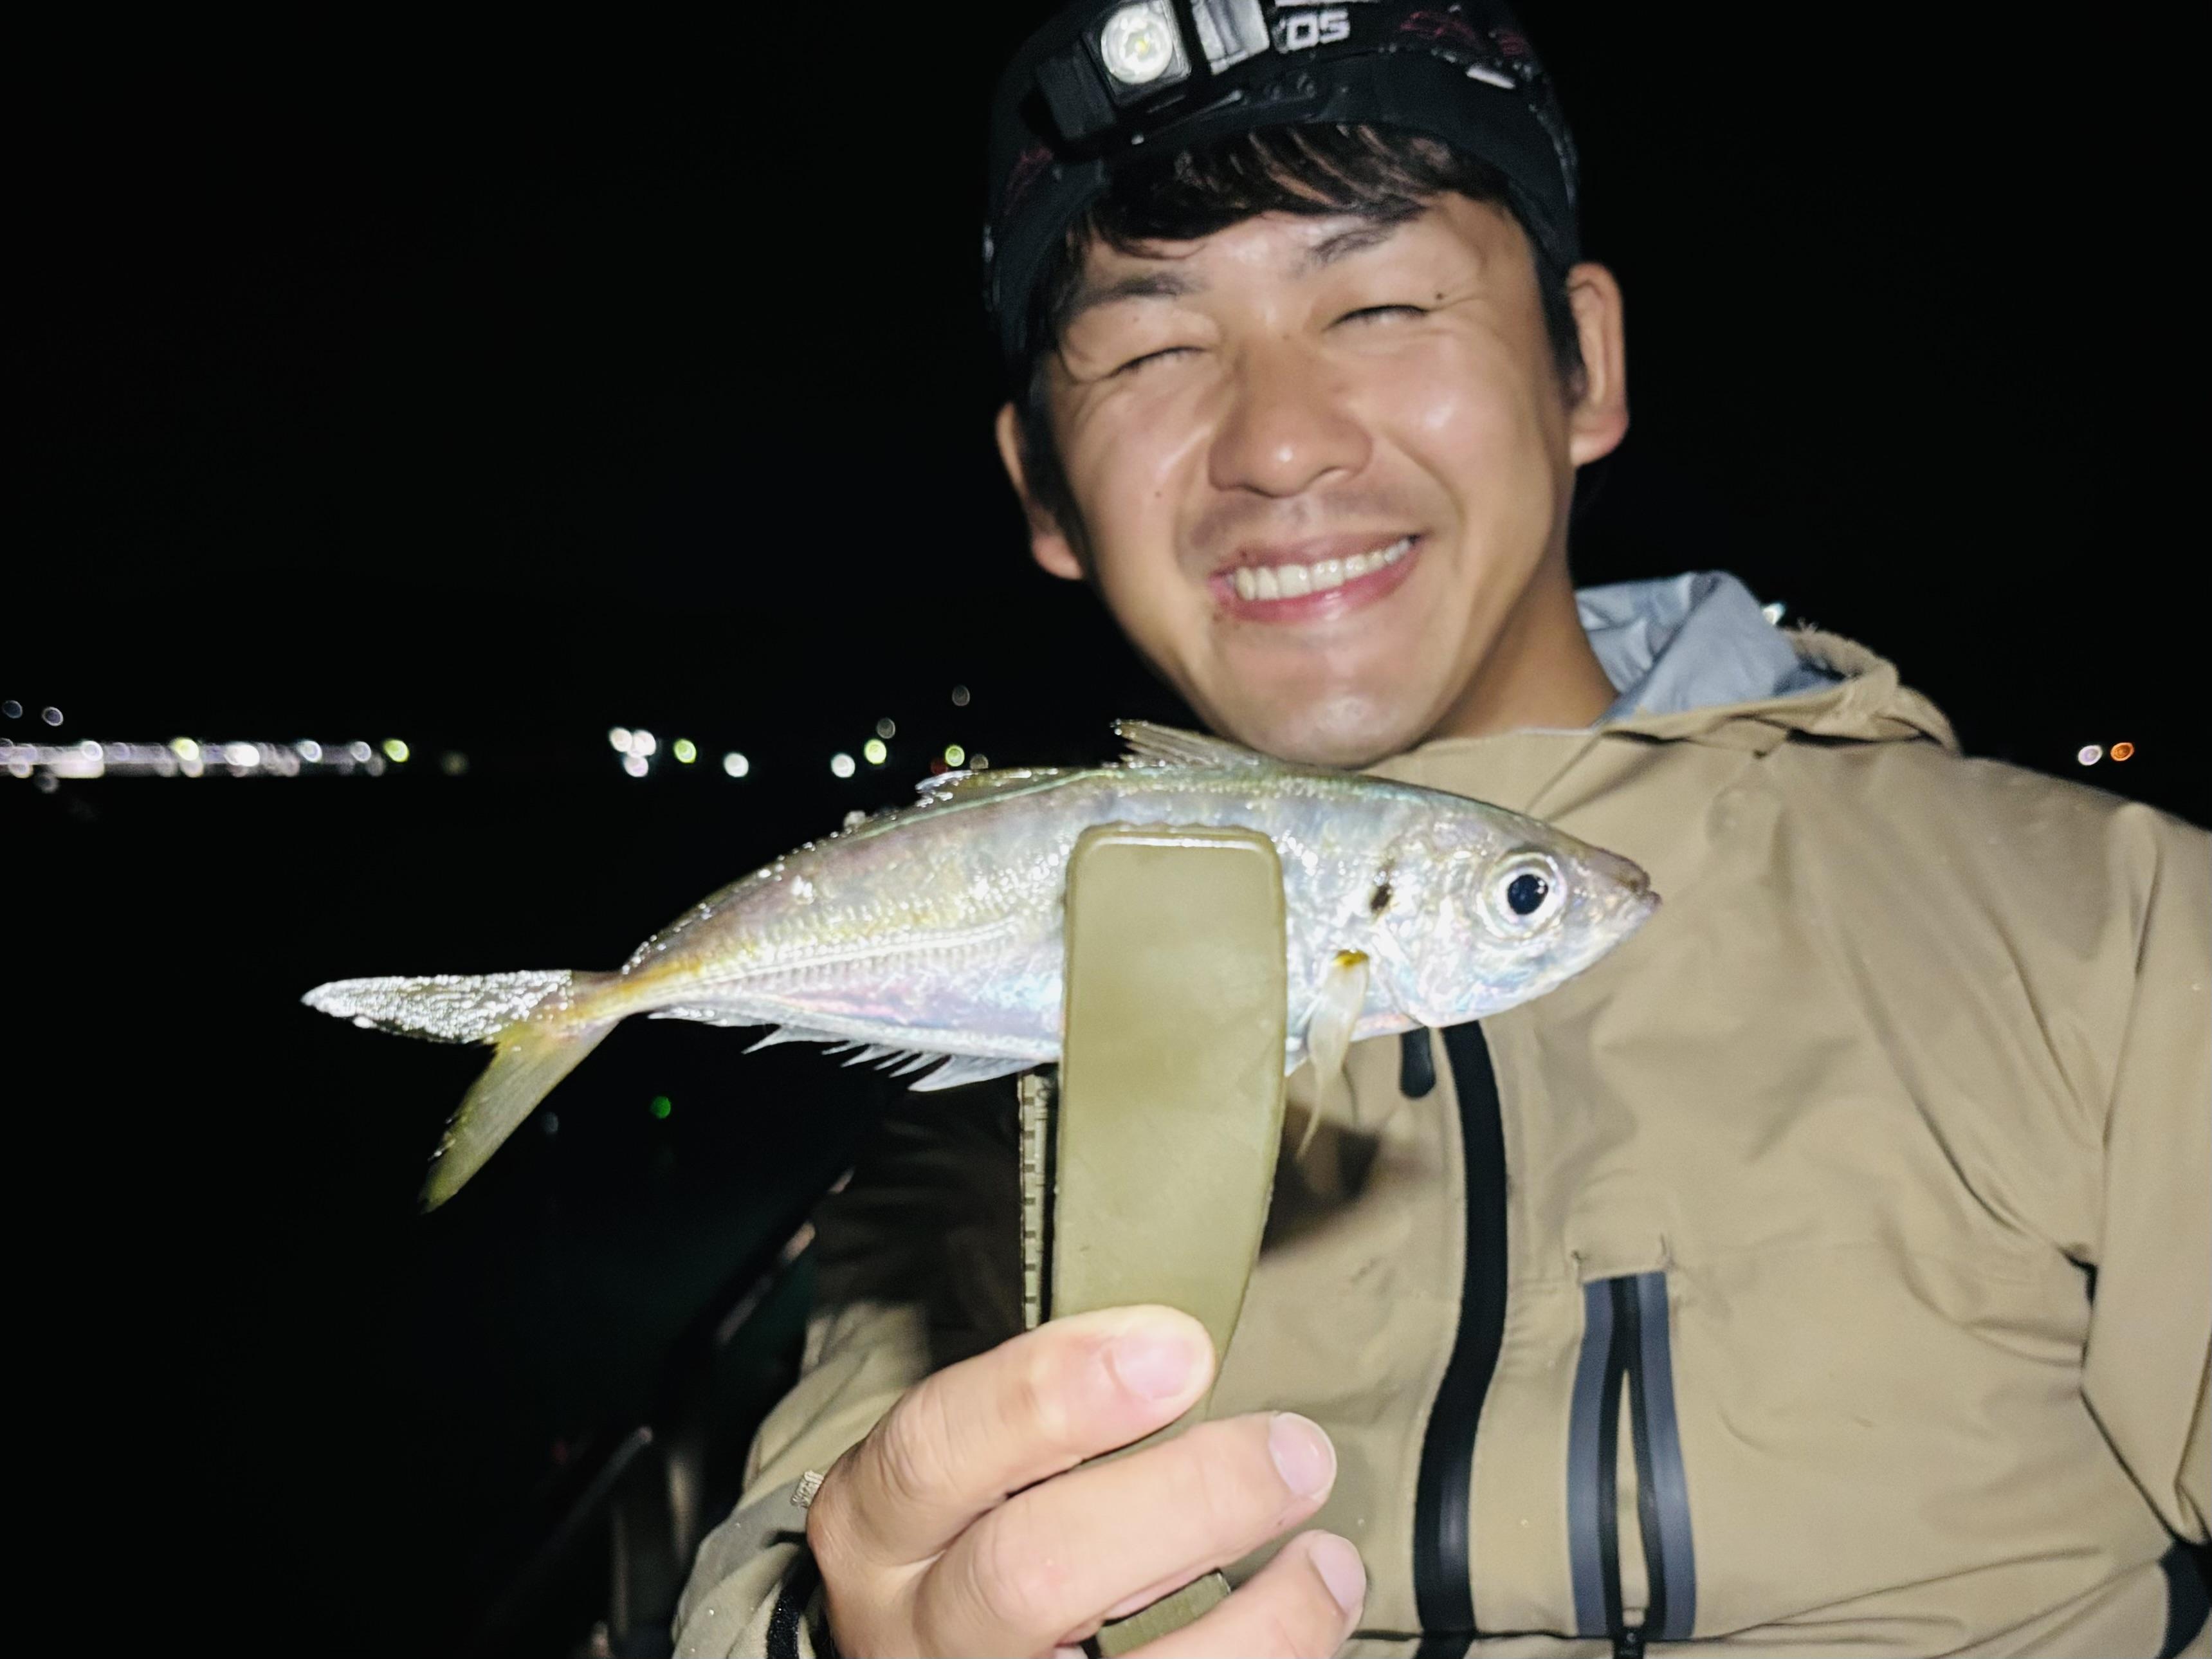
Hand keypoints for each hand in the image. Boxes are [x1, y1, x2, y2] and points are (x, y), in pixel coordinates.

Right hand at [804, 1305, 1364, 1656]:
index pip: (935, 1450)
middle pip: (1031, 1572)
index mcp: (877, 1528)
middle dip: (1183, 1499)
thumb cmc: (979, 1535)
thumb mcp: (970, 1470)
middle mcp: (915, 1632)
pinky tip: (1312, 1615)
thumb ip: (1046, 1418)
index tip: (1180, 1346)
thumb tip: (1179, 1352)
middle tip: (1293, 1449)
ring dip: (1260, 1620)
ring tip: (1327, 1559)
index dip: (1052, 1392)